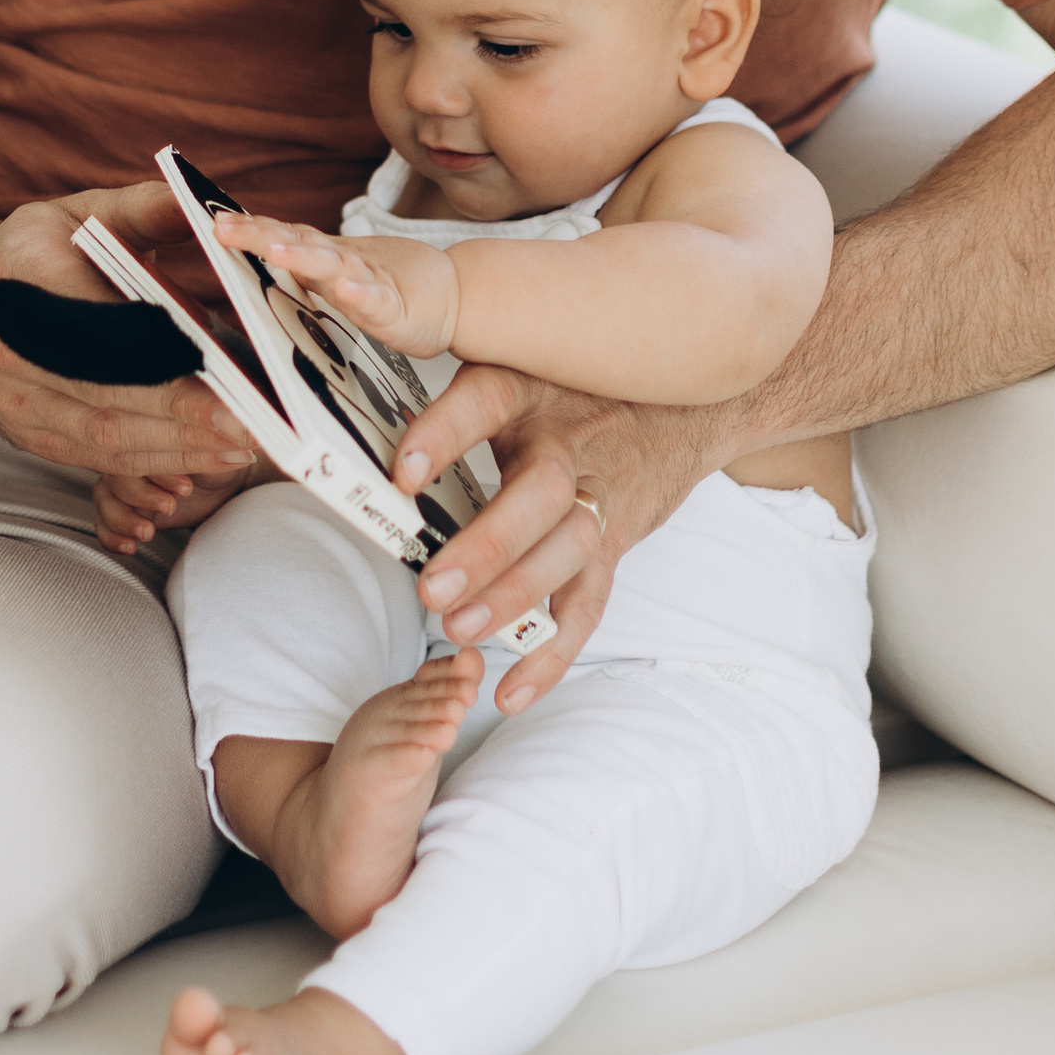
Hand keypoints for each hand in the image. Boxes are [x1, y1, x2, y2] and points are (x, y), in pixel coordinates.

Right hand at [0, 179, 264, 544]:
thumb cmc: (33, 253)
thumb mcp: (81, 212)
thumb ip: (148, 210)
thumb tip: (214, 214)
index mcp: (23, 276)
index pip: (100, 324)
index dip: (160, 354)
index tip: (222, 368)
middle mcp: (6, 346)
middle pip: (105, 391)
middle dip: (181, 414)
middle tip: (250, 423)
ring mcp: (12, 401)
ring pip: (103, 437)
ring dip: (177, 448)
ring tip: (241, 445)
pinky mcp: (26, 437)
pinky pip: (96, 458)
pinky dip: (153, 463)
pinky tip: (201, 458)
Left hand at [212, 212, 461, 359]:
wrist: (458, 295)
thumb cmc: (396, 287)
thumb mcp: (342, 275)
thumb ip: (307, 262)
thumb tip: (264, 248)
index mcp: (329, 259)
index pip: (286, 237)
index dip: (253, 228)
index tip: (216, 220)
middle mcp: (345, 266)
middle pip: (299, 246)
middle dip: (261, 236)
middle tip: (223, 229)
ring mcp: (370, 285)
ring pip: (333, 269)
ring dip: (303, 258)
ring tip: (274, 252)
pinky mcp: (396, 311)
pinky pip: (376, 302)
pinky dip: (361, 295)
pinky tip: (347, 289)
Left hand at [391, 361, 719, 712]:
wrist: (681, 406)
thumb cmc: (572, 390)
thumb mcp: (517, 365)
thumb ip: (452, 390)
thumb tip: (374, 418)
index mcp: (531, 389)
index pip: (486, 399)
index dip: (444, 434)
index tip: (402, 474)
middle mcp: (570, 441)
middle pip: (543, 490)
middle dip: (489, 545)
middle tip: (433, 588)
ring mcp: (600, 496)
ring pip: (570, 548)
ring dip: (516, 596)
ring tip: (459, 631)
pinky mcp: (615, 544)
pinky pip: (590, 603)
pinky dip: (552, 653)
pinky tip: (513, 690)